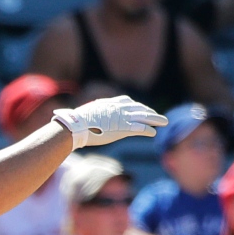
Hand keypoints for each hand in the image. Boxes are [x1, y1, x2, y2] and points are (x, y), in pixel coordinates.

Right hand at [52, 96, 167, 149]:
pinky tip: (154, 133)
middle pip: (139, 108)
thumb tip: (69, 116)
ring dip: (155, 119)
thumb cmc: (74, 123)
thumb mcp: (82, 114)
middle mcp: (117, 108)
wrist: (74, 127)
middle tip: (158, 116)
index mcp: (108, 103)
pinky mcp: (123, 128)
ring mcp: (121, 118)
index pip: (127, 101)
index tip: (143, 109)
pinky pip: (140, 128)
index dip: (137, 106)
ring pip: (144, 116)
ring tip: (164, 122)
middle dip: (150, 111)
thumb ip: (86, 114)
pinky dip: (148, 130)